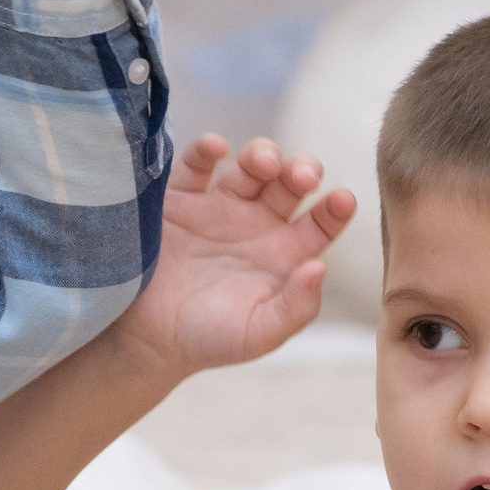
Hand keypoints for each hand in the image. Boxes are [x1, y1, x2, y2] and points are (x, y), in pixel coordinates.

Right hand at [113, 134, 355, 378]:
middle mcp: (257, 224)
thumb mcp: (260, 334)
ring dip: (262, 155)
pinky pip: (195, 166)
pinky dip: (206, 150)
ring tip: (264, 164)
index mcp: (285, 254)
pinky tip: (217, 148)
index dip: (334, 209)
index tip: (342, 200)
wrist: (147, 341)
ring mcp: (219, 208)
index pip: (320, 222)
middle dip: (301, 170)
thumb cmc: (209, 341)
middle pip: (290, 183)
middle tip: (303, 177)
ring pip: (250, 166)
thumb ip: (296, 307)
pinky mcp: (180, 200)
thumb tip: (320, 267)